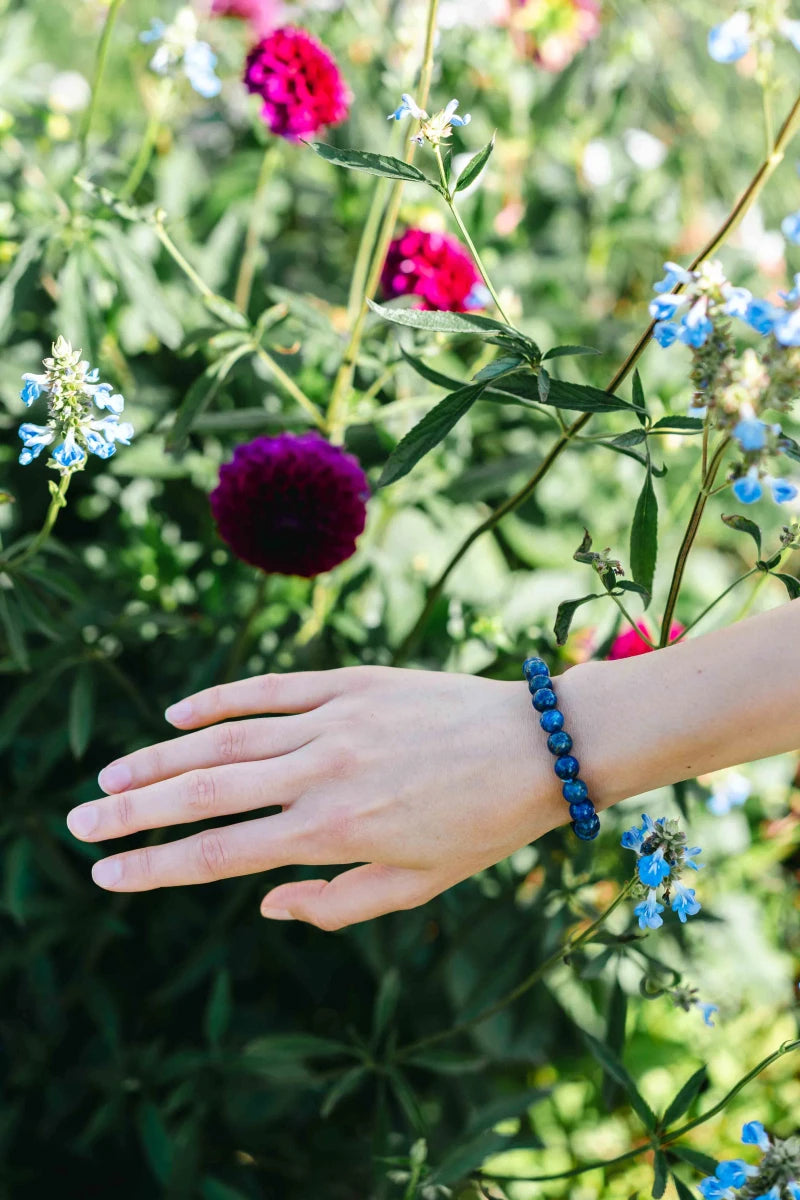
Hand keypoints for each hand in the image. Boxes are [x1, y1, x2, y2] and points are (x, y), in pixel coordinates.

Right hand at [66, 666, 577, 928]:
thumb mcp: (417, 886)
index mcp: (333, 833)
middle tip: (79, 821)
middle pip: (202, 792)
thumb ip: (335, 902)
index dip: (153, 866)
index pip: (218, 853)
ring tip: (111, 774)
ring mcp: (332, 721)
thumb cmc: (482, 826)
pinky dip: (218, 700)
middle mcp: (321, 774)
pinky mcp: (351, 682)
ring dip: (159, 757)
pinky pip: (269, 689)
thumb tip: (263, 900)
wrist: (539, 746)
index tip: (105, 873)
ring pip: (224, 738)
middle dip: (131, 811)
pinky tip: (177, 715)